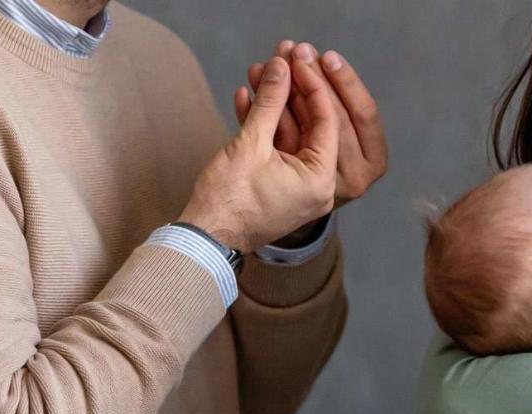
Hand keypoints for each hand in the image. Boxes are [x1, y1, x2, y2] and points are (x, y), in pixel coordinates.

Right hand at [178, 54, 336, 250]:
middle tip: (283, 57)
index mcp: (320, 181)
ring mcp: (298, 187)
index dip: (311, 84)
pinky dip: (265, 125)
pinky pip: (278, 148)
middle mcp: (317, 187)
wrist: (204, 237)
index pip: (326, 121)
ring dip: (275, 103)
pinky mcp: (279, 185)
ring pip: (292, 134)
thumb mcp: (251, 143)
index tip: (297, 58)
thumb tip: (281, 65)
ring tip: (260, 69)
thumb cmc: (229, 199)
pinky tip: (248, 96)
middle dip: (293, 89)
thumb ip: (270, 101)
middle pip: (312, 126)